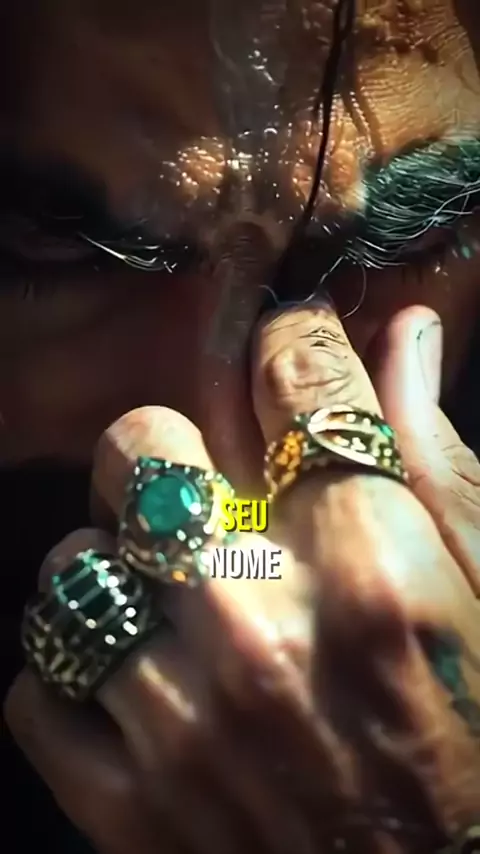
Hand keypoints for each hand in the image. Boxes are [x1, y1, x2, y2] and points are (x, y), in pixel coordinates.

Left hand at [5, 300, 479, 853]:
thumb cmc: (471, 746)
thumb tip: (404, 337)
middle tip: (199, 489)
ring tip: (170, 605)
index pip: (298, 383)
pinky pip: (37, 686)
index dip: (294, 339)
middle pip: (143, 450)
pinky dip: (76, 676)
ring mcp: (178, 722)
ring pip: (73, 564)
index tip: (292, 343)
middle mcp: (260, 633)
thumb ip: (433, 461)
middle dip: (168, 451)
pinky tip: (139, 687)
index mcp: (371, 574)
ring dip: (115, 570)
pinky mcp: (122, 803)